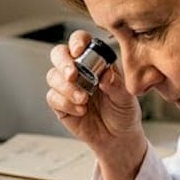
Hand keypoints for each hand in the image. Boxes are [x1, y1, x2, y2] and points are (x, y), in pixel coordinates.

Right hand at [46, 31, 146, 169]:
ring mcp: (67, 86)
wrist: (117, 137)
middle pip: (59, 54)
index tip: (79, 50)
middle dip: (63, 62)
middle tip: (72, 75)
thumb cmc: (123, 112)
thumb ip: (116, 85)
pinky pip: (53, 97)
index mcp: (95, 60)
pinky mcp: (60, 104)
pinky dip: (65, 103)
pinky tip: (80, 110)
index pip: (81, 41)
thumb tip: (105, 74)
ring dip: (66, 87)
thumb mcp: (126, 98)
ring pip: (53, 76)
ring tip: (83, 100)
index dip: (77, 41)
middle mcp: (78, 69)